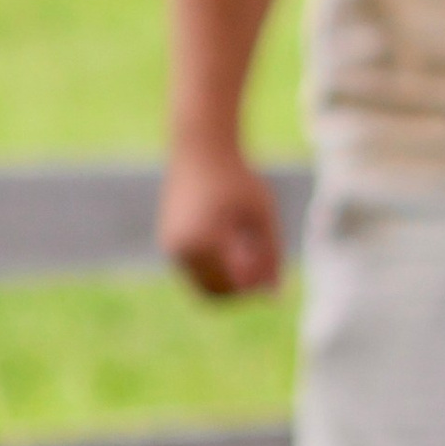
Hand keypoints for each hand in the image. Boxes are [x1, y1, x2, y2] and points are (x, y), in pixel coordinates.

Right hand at [161, 143, 282, 296]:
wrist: (199, 150)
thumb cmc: (238, 179)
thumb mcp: (263, 215)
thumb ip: (272, 255)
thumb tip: (275, 295)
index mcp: (206, 241)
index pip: (233, 288)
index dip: (254, 289)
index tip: (268, 268)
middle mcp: (182, 248)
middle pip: (215, 294)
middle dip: (239, 290)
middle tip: (258, 265)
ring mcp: (171, 247)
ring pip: (202, 287)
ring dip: (226, 281)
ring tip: (245, 249)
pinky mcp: (169, 242)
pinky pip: (194, 272)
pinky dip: (214, 270)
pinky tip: (231, 244)